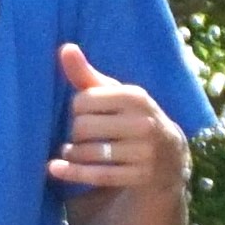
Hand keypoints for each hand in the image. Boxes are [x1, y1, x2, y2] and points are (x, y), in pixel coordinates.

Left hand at [40, 42, 188, 197]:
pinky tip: (54, 168)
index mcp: (135, 97)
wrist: (170, 156)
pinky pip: (96, 175)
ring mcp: (143, 152)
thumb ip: (87, 74)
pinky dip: (71, 172)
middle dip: (75, 132)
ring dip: (72, 153)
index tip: (82, 112)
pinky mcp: (139, 176)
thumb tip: (65, 48)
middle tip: (80, 135)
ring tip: (72, 151)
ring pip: (87, 153)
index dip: (75, 108)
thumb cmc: (132, 117)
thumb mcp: (115, 94)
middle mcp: (142, 123)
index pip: (83, 100)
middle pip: (82, 127)